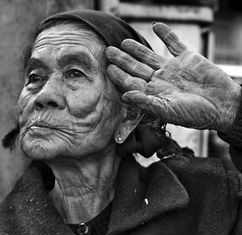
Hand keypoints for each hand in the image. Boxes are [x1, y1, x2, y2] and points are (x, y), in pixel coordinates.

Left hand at [106, 23, 240, 132]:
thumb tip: (124, 96)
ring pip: (151, 56)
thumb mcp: (168, 111)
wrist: (221, 106)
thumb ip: (146, 103)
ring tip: (124, 42)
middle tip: (108, 51)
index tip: (107, 67)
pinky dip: (166, 34)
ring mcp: (173, 69)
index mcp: (154, 93)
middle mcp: (161, 80)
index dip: (119, 75)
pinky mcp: (187, 58)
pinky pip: (174, 43)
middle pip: (137, 68)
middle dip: (123, 60)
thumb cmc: (195, 114)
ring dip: (138, 48)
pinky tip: (156, 26)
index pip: (132, 82)